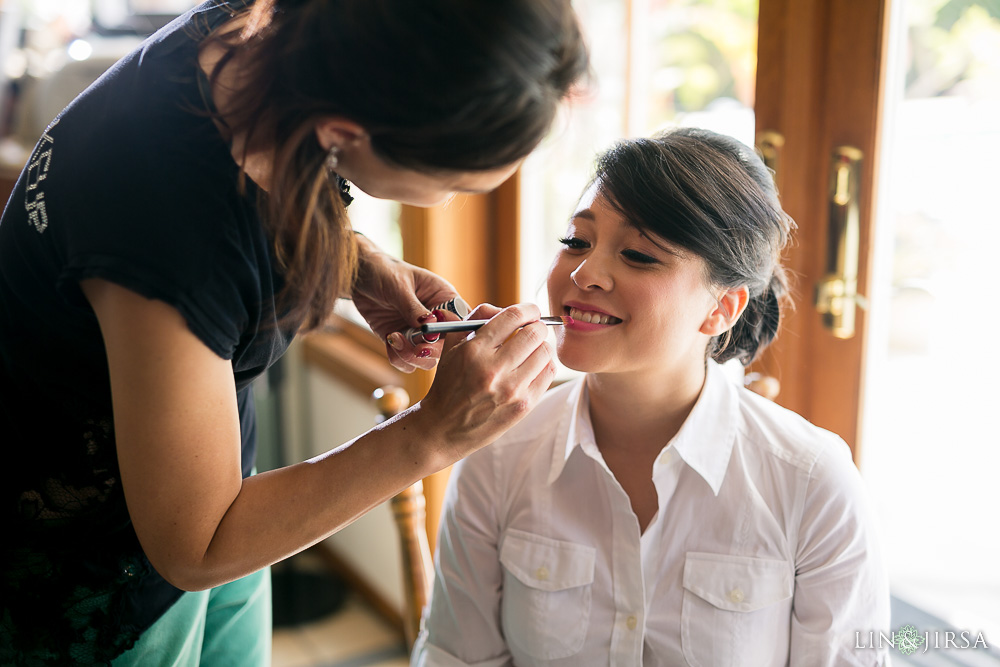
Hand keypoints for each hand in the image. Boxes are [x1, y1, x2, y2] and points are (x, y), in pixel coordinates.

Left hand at [350, 235, 456, 371]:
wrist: (359, 276)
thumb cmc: (384, 271)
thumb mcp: (399, 286)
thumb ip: (413, 307)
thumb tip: (429, 325)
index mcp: (444, 299)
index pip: (461, 321)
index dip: (454, 333)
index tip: (435, 334)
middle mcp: (436, 319)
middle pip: (446, 346)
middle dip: (431, 350)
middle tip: (417, 348)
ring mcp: (419, 333)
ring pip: (427, 359)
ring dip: (411, 356)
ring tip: (394, 338)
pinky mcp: (402, 342)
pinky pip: (407, 361)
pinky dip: (398, 358)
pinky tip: (388, 341)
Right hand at [410, 303, 557, 463]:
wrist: (443, 428)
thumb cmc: (449, 384)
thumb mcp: (453, 346)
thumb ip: (477, 319)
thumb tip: (505, 308)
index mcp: (474, 350)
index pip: (513, 316)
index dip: (528, 309)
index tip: (531, 311)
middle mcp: (493, 369)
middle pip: (535, 333)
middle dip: (537, 327)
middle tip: (533, 330)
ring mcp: (510, 390)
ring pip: (545, 353)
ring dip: (542, 346)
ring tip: (532, 350)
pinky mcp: (523, 406)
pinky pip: (548, 374)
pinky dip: (545, 365)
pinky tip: (533, 366)